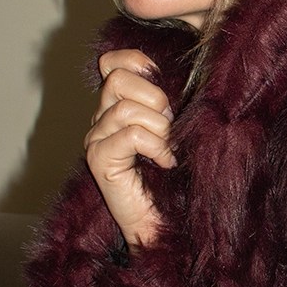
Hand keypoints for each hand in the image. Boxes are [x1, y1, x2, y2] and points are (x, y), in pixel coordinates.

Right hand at [86, 49, 176, 251]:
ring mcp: (96, 138)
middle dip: (155, 100)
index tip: (164, 90)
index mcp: (118, 105)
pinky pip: (131, 135)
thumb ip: (172, 103)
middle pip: (119, 79)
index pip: (113, 62)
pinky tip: (165, 163)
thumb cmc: (176, 177)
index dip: (138, 63)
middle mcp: (101, 118)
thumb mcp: (177, 130)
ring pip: (126, 108)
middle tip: (170, 130)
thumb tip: (189, 74)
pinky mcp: (99, 158)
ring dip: (159, 129)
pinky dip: (155, 147)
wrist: (165, 223)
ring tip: (168, 151)